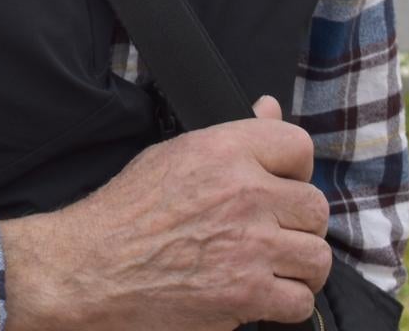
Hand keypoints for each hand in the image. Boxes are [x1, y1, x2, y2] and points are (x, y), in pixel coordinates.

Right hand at [0, 96, 331, 330]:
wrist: (91, 267)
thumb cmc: (125, 211)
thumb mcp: (173, 154)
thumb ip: (231, 135)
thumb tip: (268, 107)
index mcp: (223, 150)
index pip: (298, 144)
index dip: (294, 168)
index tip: (281, 185)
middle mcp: (243, 193)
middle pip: (315, 207)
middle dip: (298, 223)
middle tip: (273, 233)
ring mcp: (250, 247)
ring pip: (317, 257)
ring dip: (297, 266)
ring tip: (271, 266)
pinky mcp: (247, 295)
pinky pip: (300, 301)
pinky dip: (284, 302)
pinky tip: (260, 294)